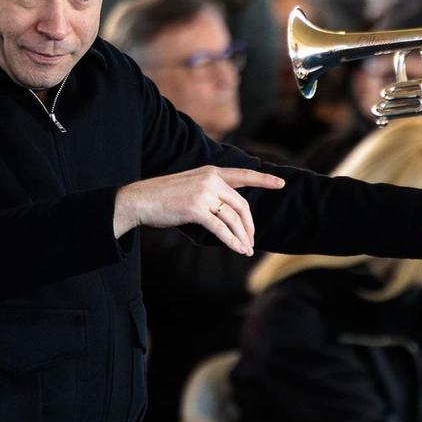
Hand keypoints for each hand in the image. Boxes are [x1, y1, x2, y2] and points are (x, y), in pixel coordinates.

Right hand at [113, 165, 287, 252]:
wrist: (140, 200)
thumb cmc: (164, 197)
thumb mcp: (192, 186)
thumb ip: (211, 193)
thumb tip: (231, 213)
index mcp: (211, 172)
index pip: (244, 175)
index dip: (264, 179)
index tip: (281, 183)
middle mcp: (210, 180)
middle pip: (241, 205)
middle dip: (249, 225)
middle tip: (251, 240)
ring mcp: (203, 193)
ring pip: (233, 219)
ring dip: (242, 237)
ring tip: (246, 249)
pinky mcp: (196, 209)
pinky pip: (221, 229)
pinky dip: (232, 241)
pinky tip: (238, 249)